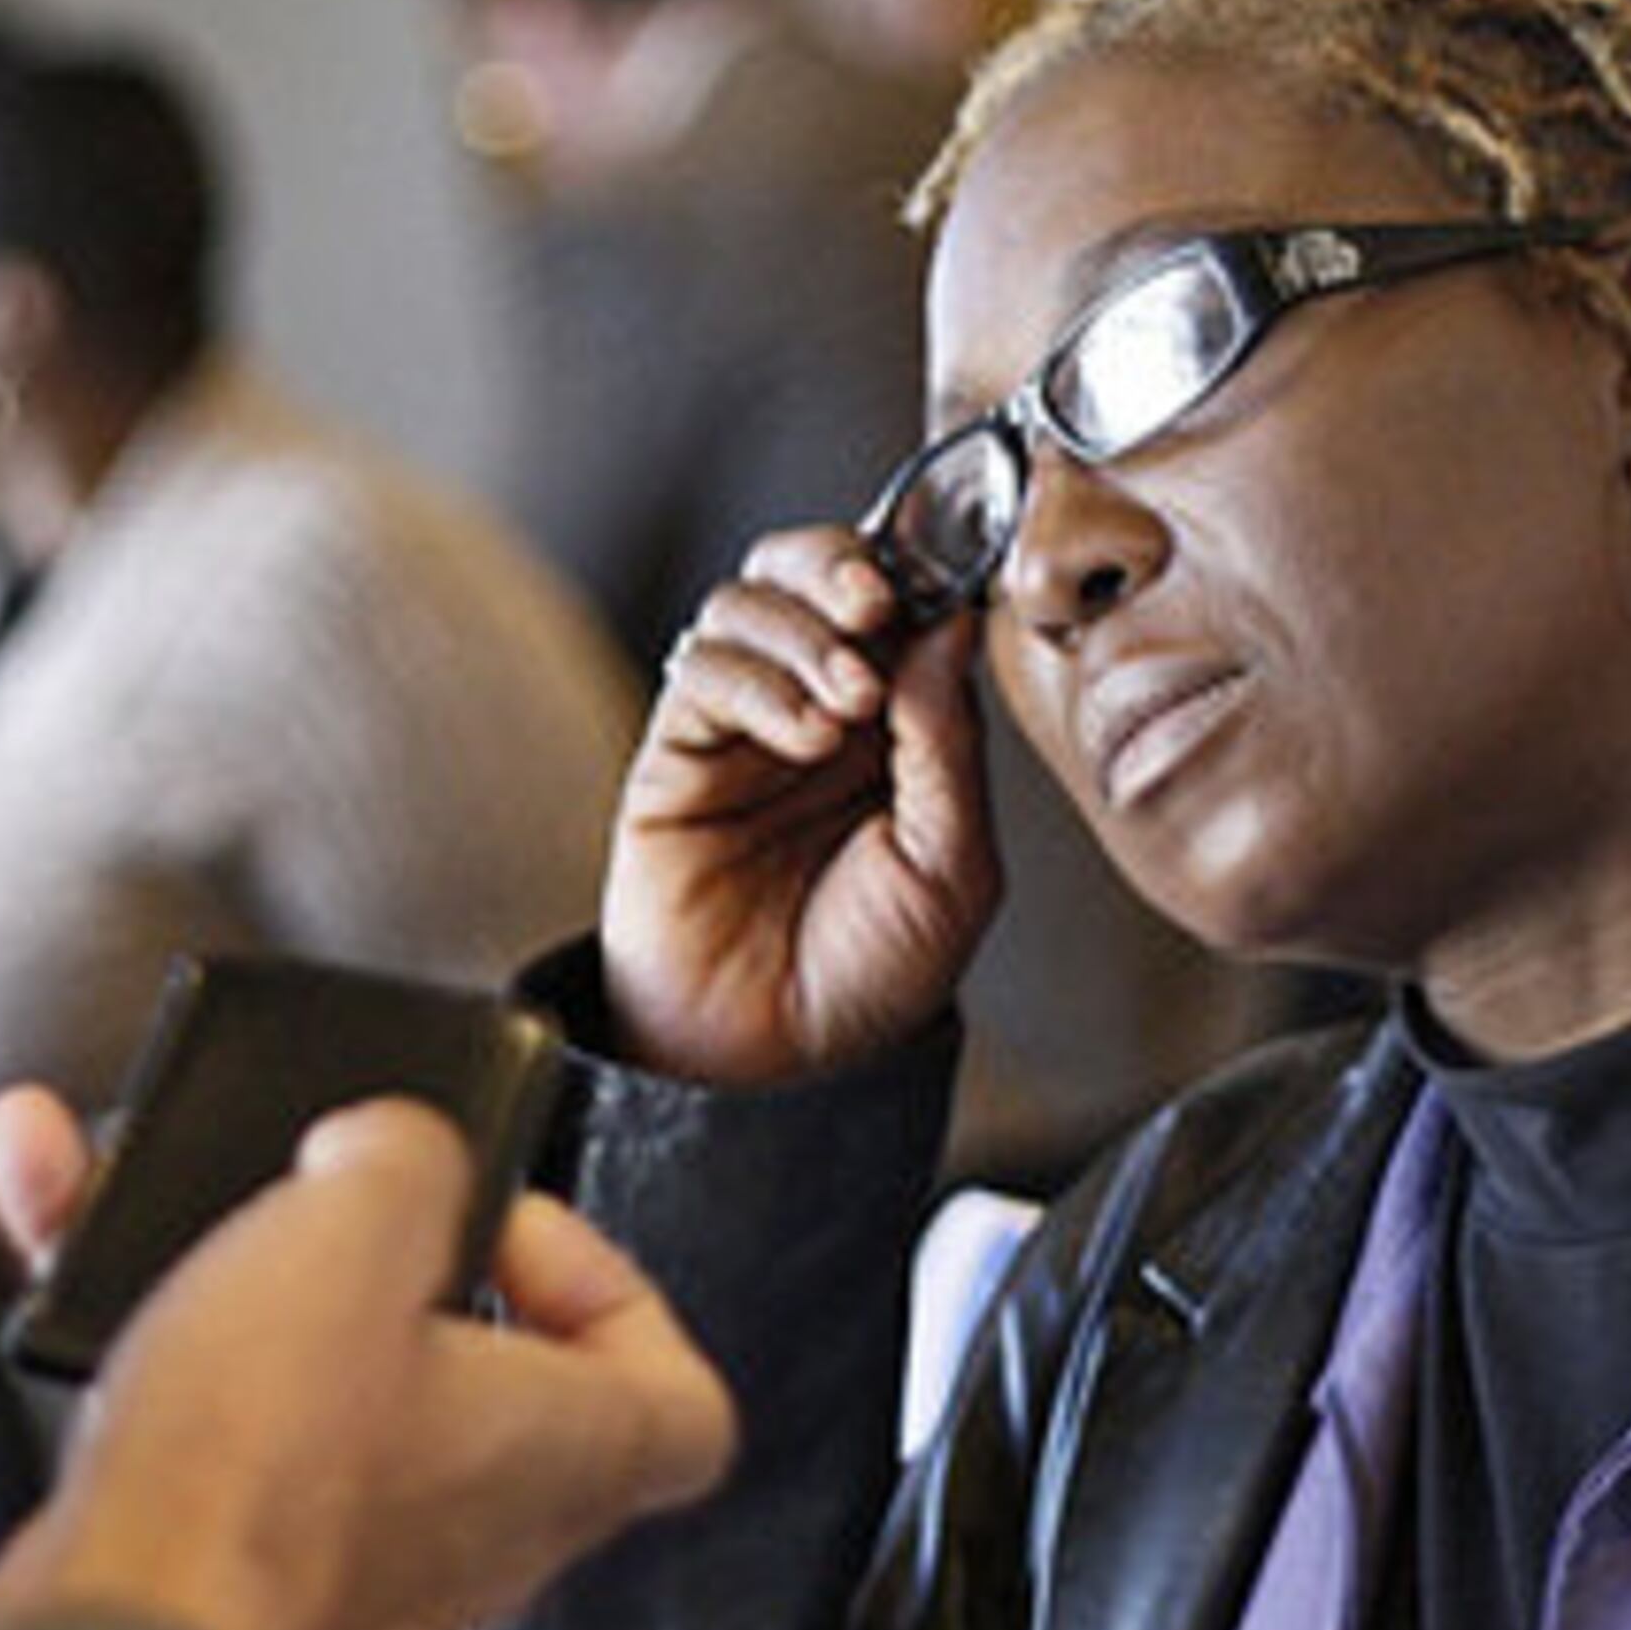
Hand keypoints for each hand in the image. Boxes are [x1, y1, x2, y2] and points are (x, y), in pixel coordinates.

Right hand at [0, 1090, 734, 1629]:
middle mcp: (475, 1523)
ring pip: (315, 1375)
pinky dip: (143, 1327)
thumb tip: (388, 1145)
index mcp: (565, 1450)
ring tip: (164, 1191)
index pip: (679, 1397)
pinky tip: (74, 1247)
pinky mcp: (227, 1564)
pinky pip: (206, 1420)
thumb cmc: (261, 1479)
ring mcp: (347, 1554)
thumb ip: (405, 1152)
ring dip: (237, 1268)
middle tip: (335, 1197)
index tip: (510, 1221)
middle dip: (386, 1254)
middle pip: (476, 1367)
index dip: (608, 1287)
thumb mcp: (362, 1225)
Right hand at [606, 525, 1000, 1084]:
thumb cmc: (868, 977)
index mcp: (897, 724)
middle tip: (872, 607)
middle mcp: (816, 708)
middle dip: (839, 566)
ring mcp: (742, 726)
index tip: (941, 578)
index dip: (914, 570)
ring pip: (747, 601)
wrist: (779, 1062)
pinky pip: (703, 670)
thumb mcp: (954, 866)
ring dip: (804, 630)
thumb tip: (950, 623)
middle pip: (806, 570)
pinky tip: (800, 736)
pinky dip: (758, 680)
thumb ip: (949, 742)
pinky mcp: (676, 754)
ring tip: (846, 702)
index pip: (896, 599)